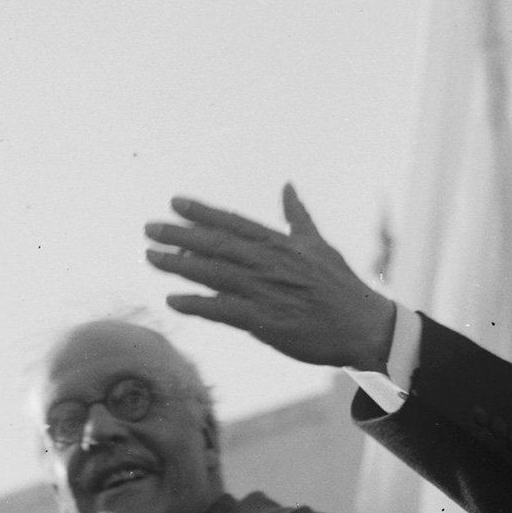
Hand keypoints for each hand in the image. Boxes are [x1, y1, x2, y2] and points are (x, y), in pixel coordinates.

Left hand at [147, 186, 396, 369]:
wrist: (362, 326)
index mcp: (280, 244)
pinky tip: (173, 300)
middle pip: (216, 244)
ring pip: (214, 274)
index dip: (202, 212)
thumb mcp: (319, 244)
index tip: (174, 202)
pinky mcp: (265, 321)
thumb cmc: (341, 286)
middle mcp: (269, 263)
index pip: (233, 222)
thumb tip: (287, 186)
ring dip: (179, 265)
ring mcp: (266, 291)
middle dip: (179, 234)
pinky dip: (197, 304)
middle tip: (149, 229)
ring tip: (151, 258)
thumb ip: (297, 216)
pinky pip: (223, 310)